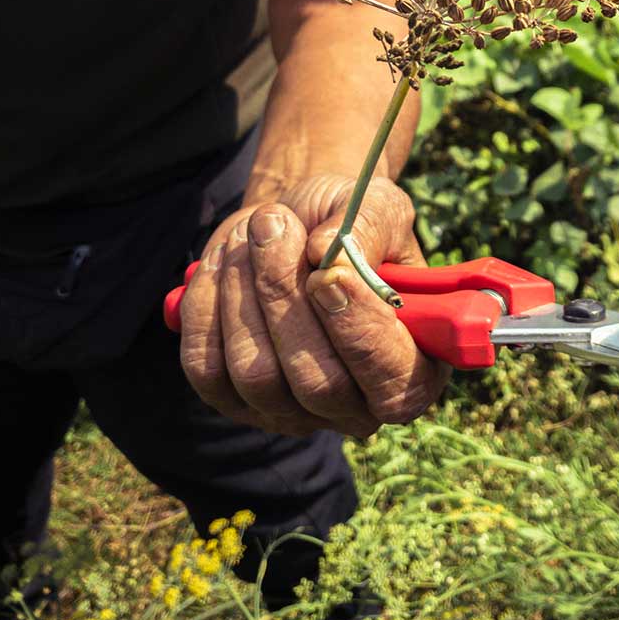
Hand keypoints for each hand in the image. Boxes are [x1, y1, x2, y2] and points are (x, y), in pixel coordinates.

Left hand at [178, 175, 450, 439]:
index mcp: (413, 369)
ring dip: (245, 289)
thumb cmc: (348, 222)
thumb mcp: (378, 207)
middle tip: (275, 223)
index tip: (330, 272)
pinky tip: (222, 261)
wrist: (294, 225)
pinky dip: (206, 305)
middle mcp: (354, 406)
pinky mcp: (232, 400)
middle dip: (285, 296)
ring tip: (257, 230)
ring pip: (255, 375)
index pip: (395, 386)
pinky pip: (205, 367)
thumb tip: (325, 251)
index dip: (361, 334)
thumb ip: (369, 227)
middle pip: (316, 383)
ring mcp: (290, 412)